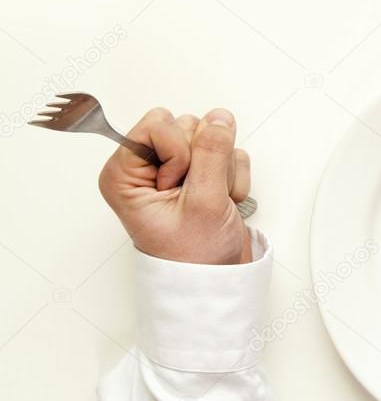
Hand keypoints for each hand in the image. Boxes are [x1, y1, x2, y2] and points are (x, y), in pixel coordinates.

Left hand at [98, 107, 252, 264]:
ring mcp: (178, 168)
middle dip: (204, 160)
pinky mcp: (203, 171)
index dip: (179, 153)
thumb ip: (211, 154)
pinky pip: (229, 151)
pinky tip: (224, 201)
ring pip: (211, 136)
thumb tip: (219, 119)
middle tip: (199, 195)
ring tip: (214, 202)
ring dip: (223, 171)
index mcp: (126, 174)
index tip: (180, 186)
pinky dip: (234, 177)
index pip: (157, 125)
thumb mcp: (202, 203)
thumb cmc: (194, 256)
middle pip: (186, 125)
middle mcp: (147, 167)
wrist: (216, 281)